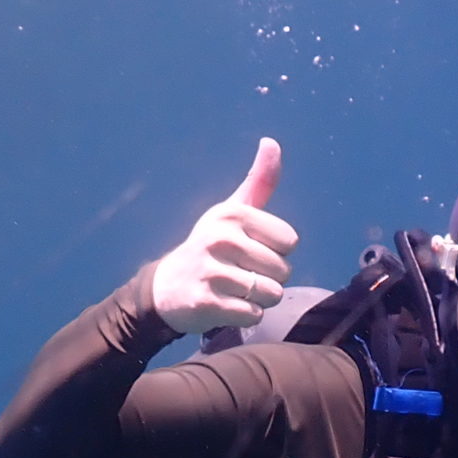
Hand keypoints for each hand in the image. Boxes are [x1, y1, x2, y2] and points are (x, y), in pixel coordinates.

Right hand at [150, 138, 297, 335]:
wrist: (167, 287)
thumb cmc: (210, 246)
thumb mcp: (232, 211)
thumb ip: (259, 181)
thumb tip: (271, 142)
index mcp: (233, 214)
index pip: (290, 241)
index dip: (276, 251)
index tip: (252, 251)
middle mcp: (222, 239)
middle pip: (283, 270)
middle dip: (269, 278)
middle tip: (241, 274)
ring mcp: (213, 272)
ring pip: (271, 294)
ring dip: (259, 299)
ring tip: (235, 290)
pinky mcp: (207, 303)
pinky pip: (253, 314)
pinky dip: (246, 315)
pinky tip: (226, 305)